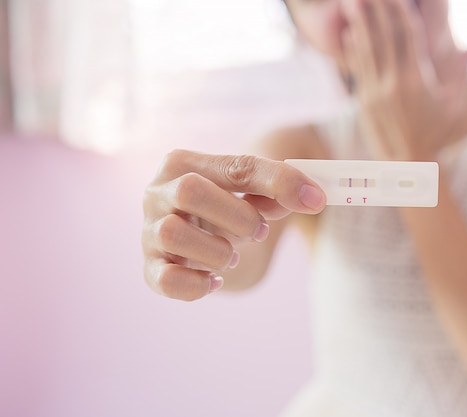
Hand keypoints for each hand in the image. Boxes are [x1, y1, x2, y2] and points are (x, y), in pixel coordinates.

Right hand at [142, 151, 325, 300]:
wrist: (198, 238)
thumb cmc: (226, 208)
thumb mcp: (251, 193)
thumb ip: (276, 190)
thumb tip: (312, 198)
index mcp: (184, 163)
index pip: (236, 166)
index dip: (279, 183)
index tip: (314, 200)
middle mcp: (158, 192)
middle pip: (191, 191)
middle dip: (238, 216)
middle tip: (258, 232)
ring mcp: (149, 231)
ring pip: (174, 233)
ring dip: (217, 250)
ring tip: (231, 255)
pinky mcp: (150, 267)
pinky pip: (166, 279)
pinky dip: (197, 284)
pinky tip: (215, 280)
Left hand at [342, 0, 466, 159]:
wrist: (409, 161)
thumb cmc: (437, 131)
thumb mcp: (455, 105)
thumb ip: (461, 74)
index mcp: (418, 81)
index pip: (408, 38)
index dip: (401, 13)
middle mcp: (394, 84)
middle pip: (384, 38)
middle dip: (377, 11)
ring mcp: (376, 93)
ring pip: (366, 52)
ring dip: (359, 24)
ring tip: (352, 3)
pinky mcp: (364, 102)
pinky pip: (358, 71)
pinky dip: (353, 51)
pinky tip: (349, 34)